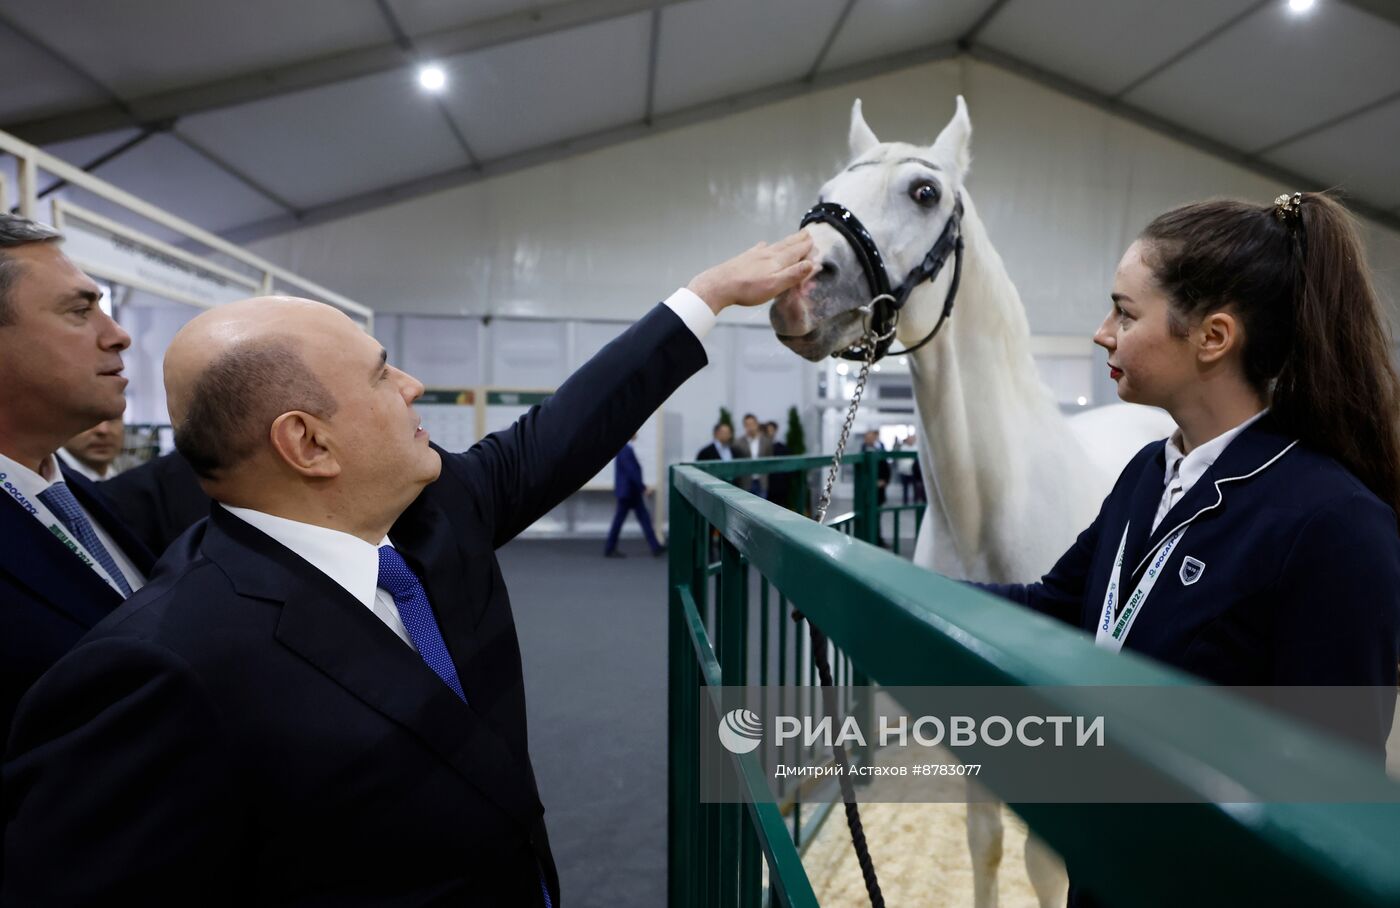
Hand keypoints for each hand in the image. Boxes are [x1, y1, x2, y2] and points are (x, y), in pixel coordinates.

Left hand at [688, 232, 815, 314]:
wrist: (719, 285)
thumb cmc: (749, 289)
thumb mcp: (775, 285)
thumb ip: (793, 274)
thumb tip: (812, 263)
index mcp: (777, 261)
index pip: (796, 251)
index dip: (806, 247)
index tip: (814, 240)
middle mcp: (768, 254)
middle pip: (786, 245)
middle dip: (798, 239)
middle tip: (806, 232)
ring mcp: (755, 255)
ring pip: (775, 245)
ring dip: (786, 241)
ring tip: (792, 237)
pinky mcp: (745, 258)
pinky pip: (759, 248)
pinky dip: (765, 245)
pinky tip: (763, 244)